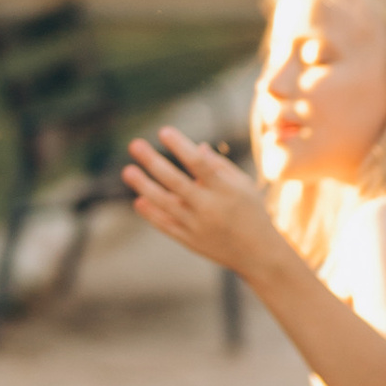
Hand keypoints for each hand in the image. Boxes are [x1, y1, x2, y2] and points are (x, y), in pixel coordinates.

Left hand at [121, 125, 289, 282]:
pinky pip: (166, 225)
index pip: (199, 164)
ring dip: (144, 186)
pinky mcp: (191, 241)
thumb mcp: (243, 185)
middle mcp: (210, 207)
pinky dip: (151, 214)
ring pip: (165, 204)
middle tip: (134, 144)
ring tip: (127, 171)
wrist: (258, 254)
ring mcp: (198, 226)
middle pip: (176, 182)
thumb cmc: (252, 212)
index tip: (163, 131)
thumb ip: (220, 166)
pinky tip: (138, 200)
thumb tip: (196, 146)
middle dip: (153, 162)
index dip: (181, 146)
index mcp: (226, 190)